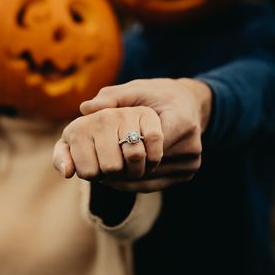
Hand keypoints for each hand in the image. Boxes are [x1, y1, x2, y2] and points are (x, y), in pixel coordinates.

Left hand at [53, 78, 211, 190]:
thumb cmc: (158, 95)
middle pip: (146, 166)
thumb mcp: (136, 89)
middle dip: (119, 166)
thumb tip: (84, 108)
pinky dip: (134, 183)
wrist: (188, 104)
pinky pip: (155, 184)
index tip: (97, 151)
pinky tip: (115, 179)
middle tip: (92, 168)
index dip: (119, 151)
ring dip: (124, 179)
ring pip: (148, 179)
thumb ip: (112, 98)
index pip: (146, 146)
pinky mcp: (187, 175)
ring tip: (99, 174)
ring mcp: (190, 163)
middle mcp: (190, 146)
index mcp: (182, 122)